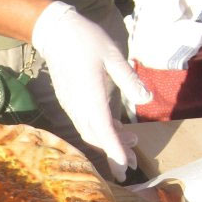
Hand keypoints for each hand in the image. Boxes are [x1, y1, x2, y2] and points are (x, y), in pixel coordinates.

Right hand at [32, 2, 151, 181]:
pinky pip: (87, 123)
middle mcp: (79, 108)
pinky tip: (116, 127)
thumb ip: (129, 80)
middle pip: (97, 138)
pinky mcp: (71, 102)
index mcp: (91, 98)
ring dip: (109, 142)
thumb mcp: (113, 56)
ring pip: (91, 132)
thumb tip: (146, 99)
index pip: (104, 132)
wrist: (55, 34)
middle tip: (134, 164)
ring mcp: (72, 106)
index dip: (116, 151)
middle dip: (115, 153)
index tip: (125, 168)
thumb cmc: (86, 41)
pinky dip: (102, 131)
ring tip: (133, 143)